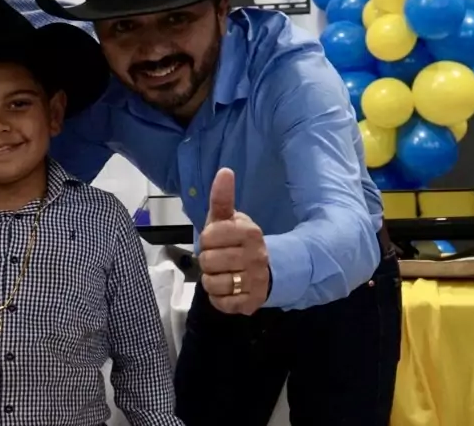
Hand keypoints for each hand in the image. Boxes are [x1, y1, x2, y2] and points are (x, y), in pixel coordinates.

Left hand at [198, 168, 270, 314]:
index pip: (208, 236)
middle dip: (207, 261)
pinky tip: (228, 289)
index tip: (217, 240)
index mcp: (250, 232)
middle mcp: (256, 256)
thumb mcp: (229, 219)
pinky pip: (221, 303)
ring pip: (212, 283)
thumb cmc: (237, 241)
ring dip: (211, 280)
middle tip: (219, 259)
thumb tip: (224, 171)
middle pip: (207, 261)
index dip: (207, 239)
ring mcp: (256, 281)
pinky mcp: (252, 303)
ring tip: (223, 273)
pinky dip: (218, 297)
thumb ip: (222, 198)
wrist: (266, 269)